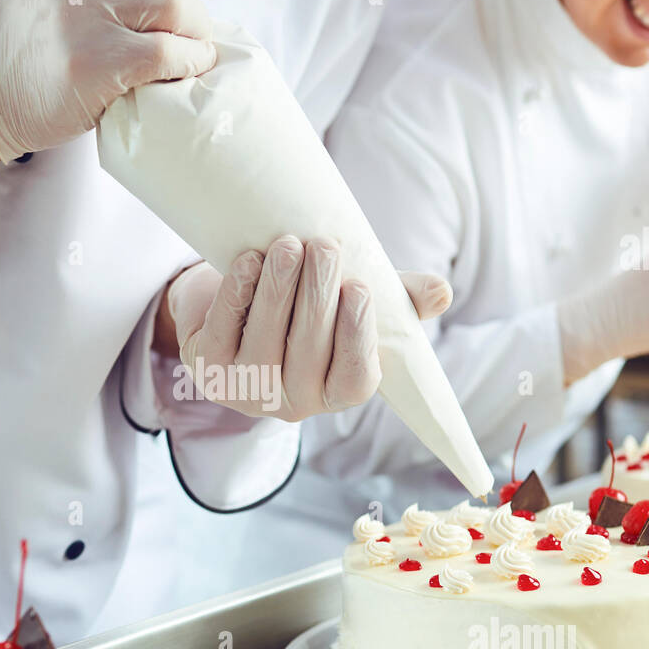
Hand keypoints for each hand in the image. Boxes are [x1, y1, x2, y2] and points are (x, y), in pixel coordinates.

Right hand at [0, 0, 215, 162]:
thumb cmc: (32, 55)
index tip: (179, 16)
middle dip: (195, 13)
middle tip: (192, 42)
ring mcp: (85, 13)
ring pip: (177, 8)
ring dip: (196, 39)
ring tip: (189, 59)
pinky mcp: (95, 60)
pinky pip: (166, 52)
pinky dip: (187, 63)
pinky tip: (181, 74)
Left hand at [157, 236, 452, 420]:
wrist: (231, 301)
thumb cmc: (305, 305)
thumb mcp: (351, 301)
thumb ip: (396, 300)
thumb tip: (441, 293)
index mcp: (334, 393)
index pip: (354, 379)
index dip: (357, 337)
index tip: (359, 289)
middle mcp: (291, 403)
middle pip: (309, 352)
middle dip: (317, 296)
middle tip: (325, 247)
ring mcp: (246, 390)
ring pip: (266, 341)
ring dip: (279, 289)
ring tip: (290, 244)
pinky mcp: (208, 368)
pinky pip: (225, 330)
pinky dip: (237, 293)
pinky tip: (249, 261)